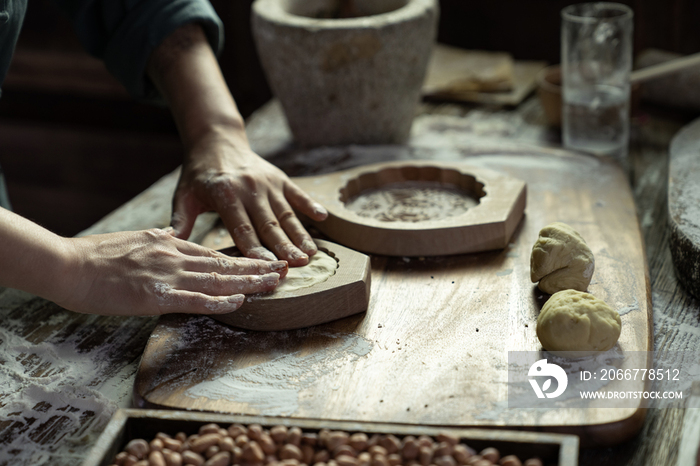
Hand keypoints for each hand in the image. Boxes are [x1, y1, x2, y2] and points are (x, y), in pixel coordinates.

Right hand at [59, 228, 287, 315]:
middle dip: (257, 268)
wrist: (67, 263)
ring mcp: (167, 275)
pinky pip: (194, 299)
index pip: (214, 253)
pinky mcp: (155, 295)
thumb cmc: (95, 255)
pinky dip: (219, 301)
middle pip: (224, 263)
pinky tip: (239, 302)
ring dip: (249, 282)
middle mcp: (174, 256)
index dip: (242, 259)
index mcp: (169, 244)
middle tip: (286, 269)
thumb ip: (159, 239)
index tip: (264, 261)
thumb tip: (174, 235)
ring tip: (276, 283)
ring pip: (217, 279)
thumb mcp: (135, 238)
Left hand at [170, 130, 327, 266]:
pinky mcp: (279, 178)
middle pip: (269, 224)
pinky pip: (297, 194)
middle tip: (297, 266)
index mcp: (225, 194)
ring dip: (300, 234)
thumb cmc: (198, 174)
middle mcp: (249, 188)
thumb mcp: (183, 195)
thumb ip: (179, 221)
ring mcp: (268, 183)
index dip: (254, 248)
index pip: (241, 227)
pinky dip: (310, 205)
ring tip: (311, 253)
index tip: (265, 266)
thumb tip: (168, 243)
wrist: (216, 140)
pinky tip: (323, 218)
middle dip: (284, 246)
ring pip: (286, 214)